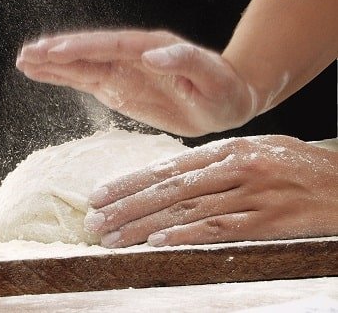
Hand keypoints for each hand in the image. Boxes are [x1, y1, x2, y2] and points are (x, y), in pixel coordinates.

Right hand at [16, 30, 257, 136]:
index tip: (54, 51)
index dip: (81, 48)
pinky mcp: (118, 88)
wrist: (223, 102)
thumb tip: (151, 54)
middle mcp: (130, 56)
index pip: (109, 46)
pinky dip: (63, 78)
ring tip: (23, 61)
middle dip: (56, 52)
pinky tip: (44, 74)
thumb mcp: (212, 76)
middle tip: (26, 53)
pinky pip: (86, 81)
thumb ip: (185, 61)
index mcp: (150, 48)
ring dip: (52, 64)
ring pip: (80, 65)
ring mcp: (122, 72)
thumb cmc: (222, 89)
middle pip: (87, 51)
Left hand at [83, 135, 337, 247]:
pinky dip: (185, 236)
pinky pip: (219, 229)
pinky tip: (157, 243)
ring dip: (143, 227)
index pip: (167, 168)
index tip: (100, 195)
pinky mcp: (267, 221)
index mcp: (228, 150)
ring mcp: (250, 195)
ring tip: (112, 238)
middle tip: (94, 221)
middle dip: (125, 207)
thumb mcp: (256, 151)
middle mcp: (234, 169)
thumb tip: (173, 177)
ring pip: (185, 211)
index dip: (130, 183)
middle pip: (168, 190)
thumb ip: (216, 163)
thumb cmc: (298, 167)